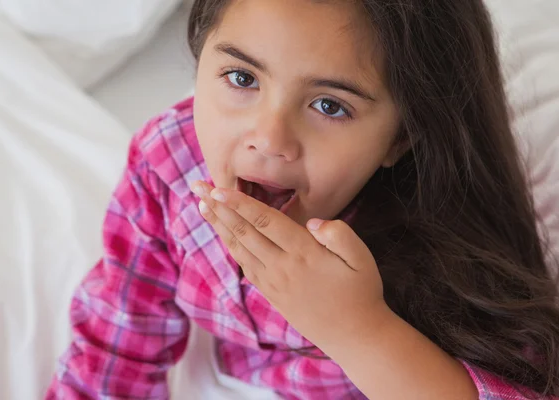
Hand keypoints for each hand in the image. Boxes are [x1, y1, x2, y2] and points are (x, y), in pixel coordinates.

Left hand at [190, 181, 390, 350]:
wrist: (353, 335)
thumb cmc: (361, 293)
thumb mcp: (362, 259)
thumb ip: (340, 234)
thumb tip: (313, 222)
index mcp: (304, 253)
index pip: (265, 222)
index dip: (239, 204)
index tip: (217, 189)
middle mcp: (282, 266)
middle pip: (243, 231)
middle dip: (219, 208)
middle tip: (197, 187)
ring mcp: (273, 282)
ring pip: (239, 248)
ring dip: (218, 225)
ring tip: (201, 206)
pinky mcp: (271, 293)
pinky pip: (244, 265)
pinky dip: (230, 246)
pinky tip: (223, 234)